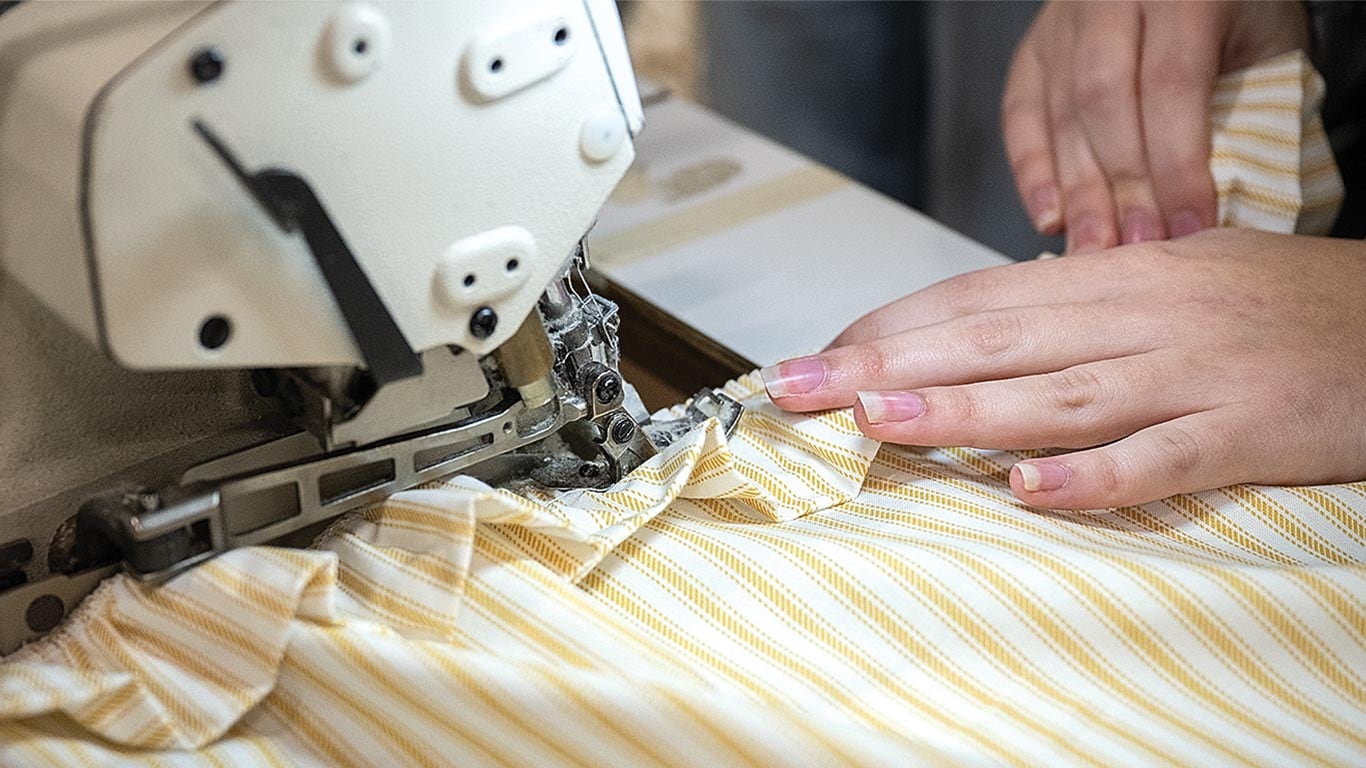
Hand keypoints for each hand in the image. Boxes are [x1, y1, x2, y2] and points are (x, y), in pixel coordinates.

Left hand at [761, 230, 1365, 509]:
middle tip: (796, 386)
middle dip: (885, 362)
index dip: (893, 324)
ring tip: (872, 421)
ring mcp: (1192, 375)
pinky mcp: (1246, 432)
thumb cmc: (1275, 303)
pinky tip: (1028, 490)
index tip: (820, 351)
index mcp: (1114, 277)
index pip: (978, 296)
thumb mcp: (1168, 282)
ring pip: (1059, 393)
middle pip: (993, 339)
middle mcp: (1140, 316)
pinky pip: (1161, 458)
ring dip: (960, 410)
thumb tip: (981, 331)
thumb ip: (1077, 307)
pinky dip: (1093, 477)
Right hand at [1004, 1, 1306, 251]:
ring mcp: (1062, 25)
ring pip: (1060, 117)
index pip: (1172, 84)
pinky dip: (1032, 174)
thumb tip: (1227, 206)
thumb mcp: (1267, 43)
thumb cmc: (1236, 13)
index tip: (1190, 229)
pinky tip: (1051, 218)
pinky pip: (1020, 118)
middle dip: (1122, 188)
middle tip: (1137, 249)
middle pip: (1104, 104)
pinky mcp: (1031, 51)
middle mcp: (1110, 0)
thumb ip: (1248, 109)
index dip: (1178, 165)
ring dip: (1077, 193)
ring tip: (1095, 250)